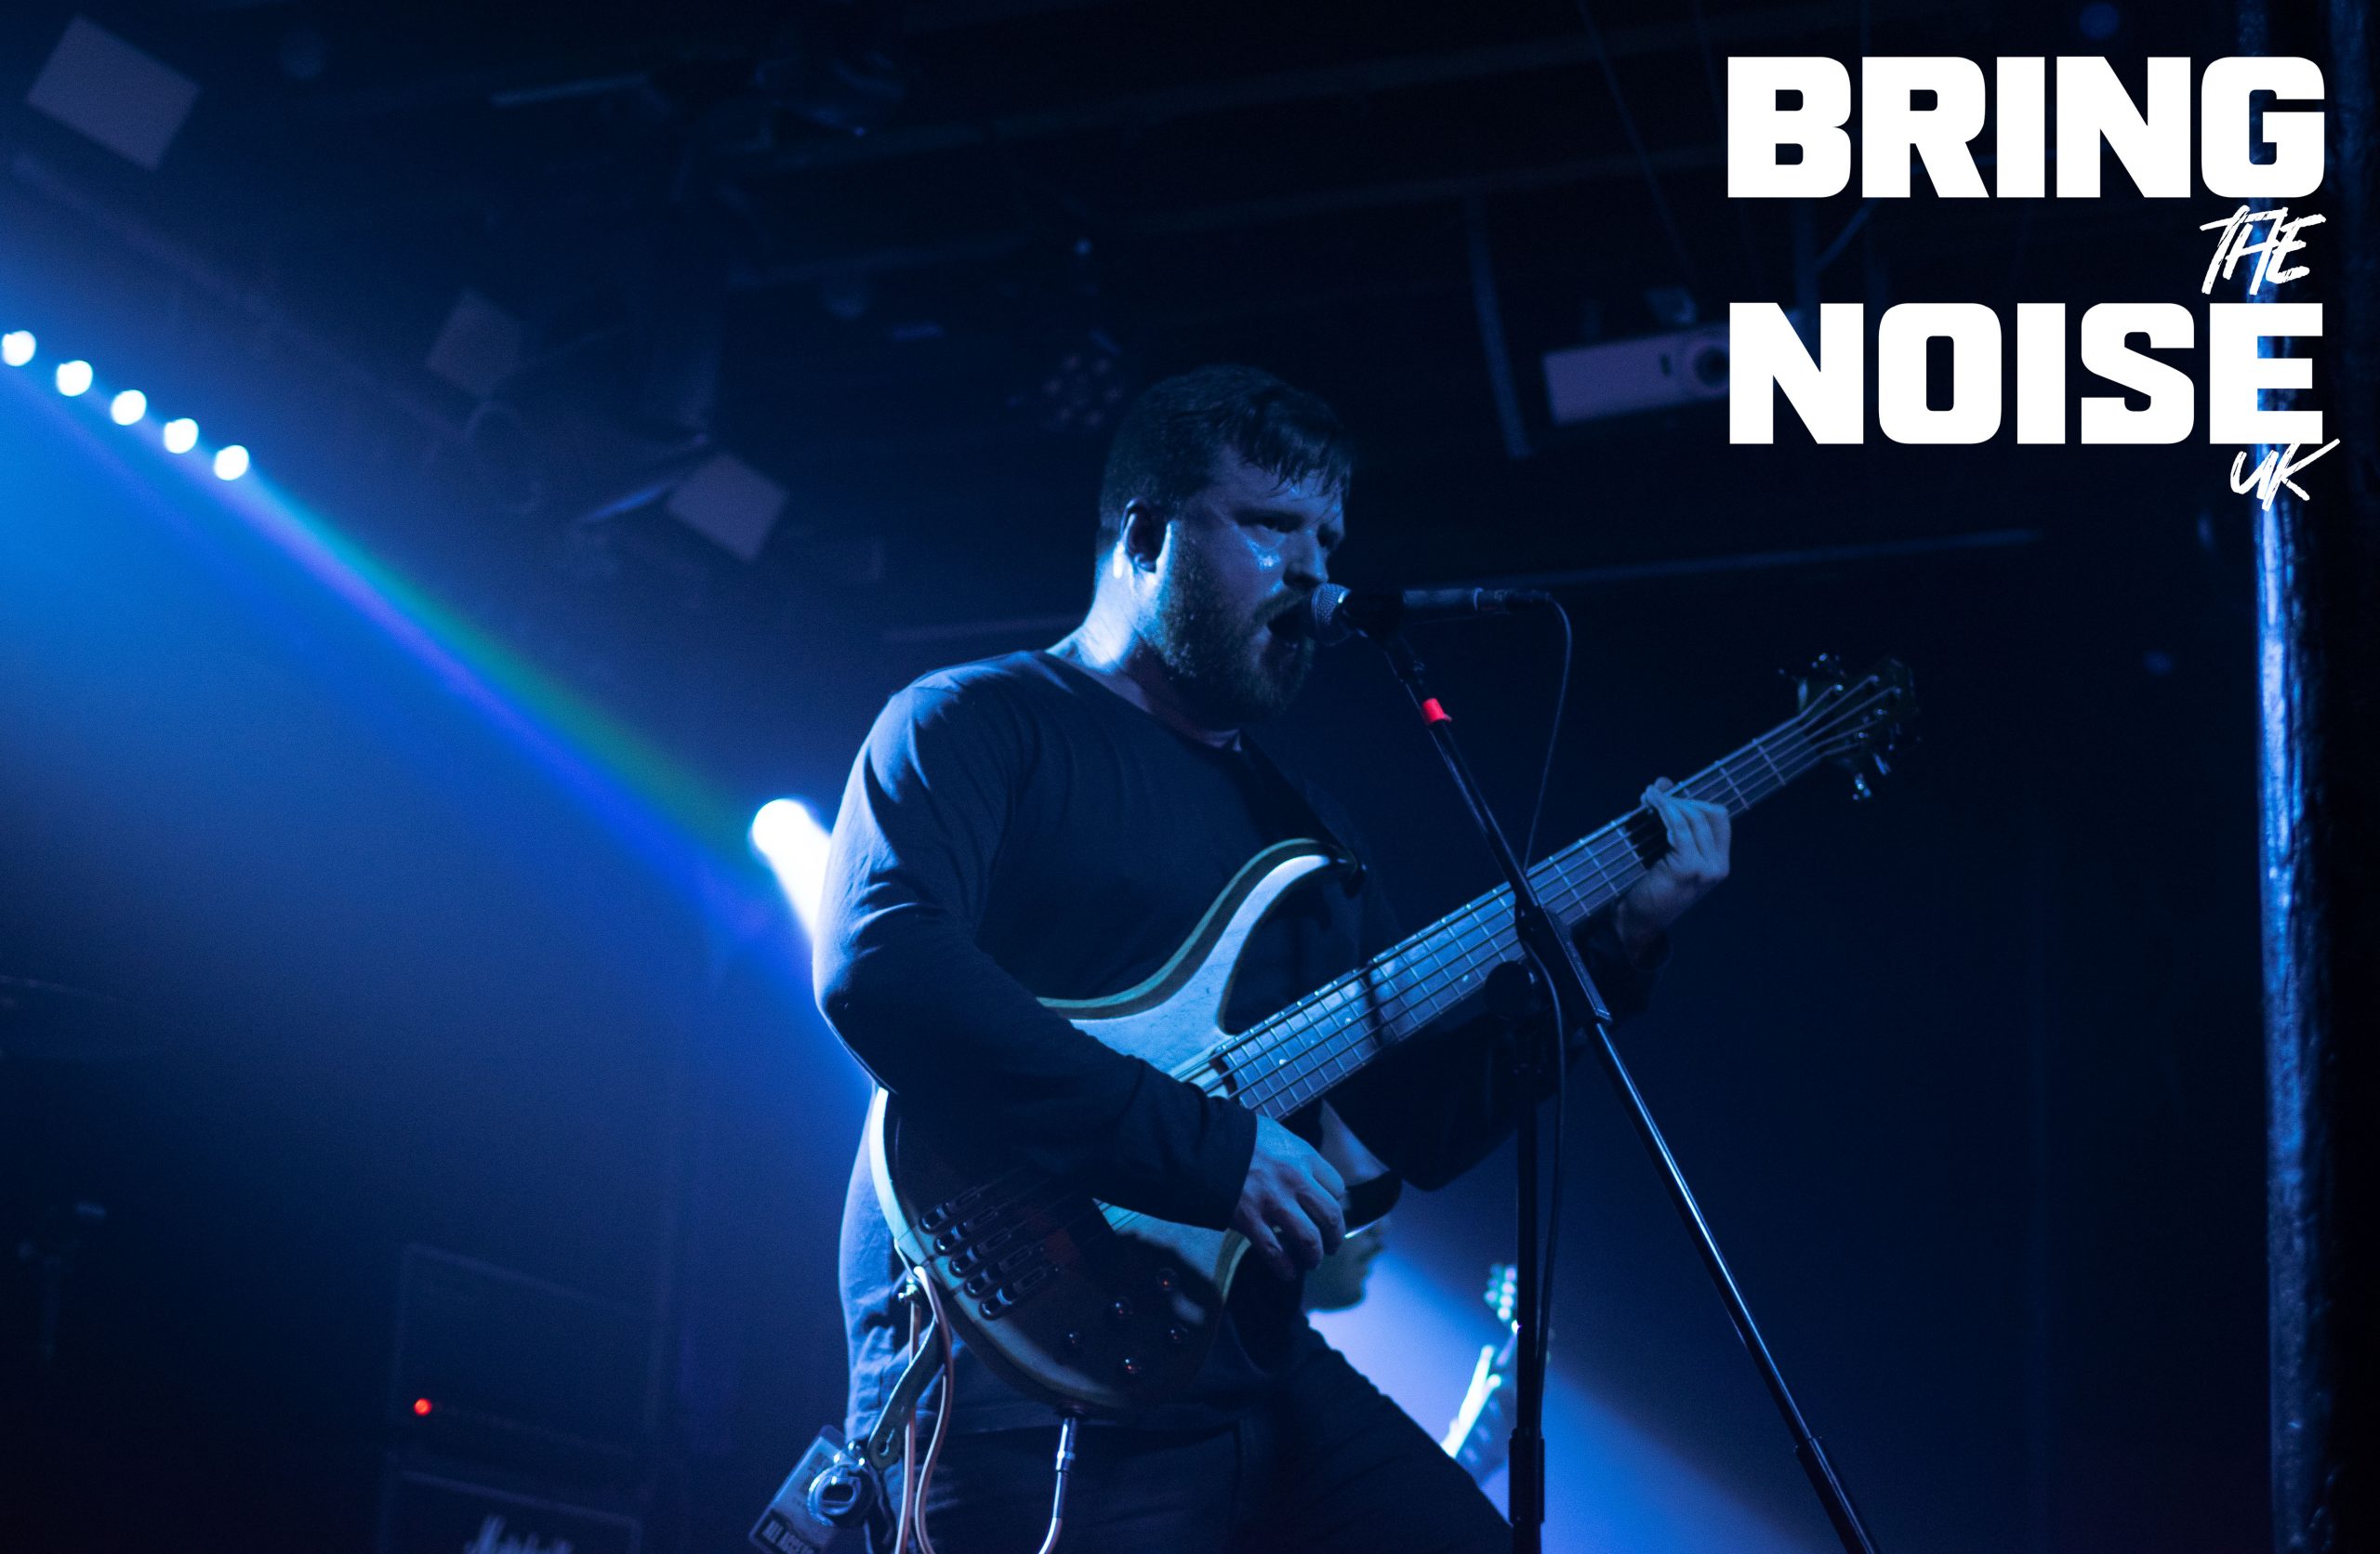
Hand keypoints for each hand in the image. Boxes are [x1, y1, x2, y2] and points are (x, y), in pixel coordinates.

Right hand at [1232, 1114, 1347, 1279]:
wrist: (1202, 1143)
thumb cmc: (1238, 1137)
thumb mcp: (1276, 1135)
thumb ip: (1295, 1157)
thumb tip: (1307, 1178)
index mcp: (1302, 1156)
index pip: (1337, 1187)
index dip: (1334, 1203)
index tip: (1327, 1211)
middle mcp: (1294, 1180)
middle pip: (1330, 1217)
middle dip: (1335, 1237)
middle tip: (1332, 1245)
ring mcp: (1273, 1202)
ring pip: (1309, 1240)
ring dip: (1314, 1256)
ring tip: (1312, 1261)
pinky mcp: (1250, 1220)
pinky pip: (1275, 1252)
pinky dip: (1285, 1267)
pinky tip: (1288, 1272)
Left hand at [1614, 777, 1730, 955]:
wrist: (1636, 919)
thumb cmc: (1648, 885)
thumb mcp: (1664, 850)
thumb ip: (1668, 819)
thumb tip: (1664, 782)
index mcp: (1717, 861)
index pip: (1719, 818)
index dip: (1695, 800)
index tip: (1667, 795)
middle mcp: (1718, 865)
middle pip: (1712, 813)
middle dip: (1683, 799)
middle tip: (1653, 795)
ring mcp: (1707, 868)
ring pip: (1696, 818)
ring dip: (1670, 802)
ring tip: (1648, 796)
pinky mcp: (1689, 869)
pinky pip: (1680, 829)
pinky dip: (1665, 813)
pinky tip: (1650, 806)